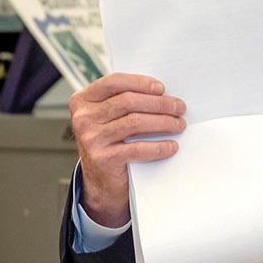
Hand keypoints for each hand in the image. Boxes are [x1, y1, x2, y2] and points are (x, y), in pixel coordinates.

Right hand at [69, 73, 185, 226]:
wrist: (99, 179)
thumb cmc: (110, 141)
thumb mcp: (108, 118)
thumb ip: (124, 102)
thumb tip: (163, 94)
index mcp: (83, 101)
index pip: (114, 82)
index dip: (140, 82)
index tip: (162, 88)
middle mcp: (83, 118)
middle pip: (129, 101)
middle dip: (160, 103)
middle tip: (180, 108)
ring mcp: (91, 139)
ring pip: (136, 122)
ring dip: (164, 122)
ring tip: (179, 125)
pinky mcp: (103, 158)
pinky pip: (138, 148)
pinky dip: (159, 146)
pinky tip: (171, 146)